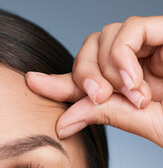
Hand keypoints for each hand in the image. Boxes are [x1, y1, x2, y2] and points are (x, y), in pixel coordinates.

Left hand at [25, 16, 162, 146]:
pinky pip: (130, 29)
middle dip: (84, 74)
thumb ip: (111, 115)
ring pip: (103, 37)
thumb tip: (63, 123)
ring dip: (106, 69)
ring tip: (131, 94)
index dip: (57, 81)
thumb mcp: (147, 122)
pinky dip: (122, 55)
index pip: (85, 80)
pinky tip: (134, 80)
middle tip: (98, 97)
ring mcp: (152, 45)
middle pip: (88, 51)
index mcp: (132, 85)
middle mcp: (139, 62)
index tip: (32, 82)